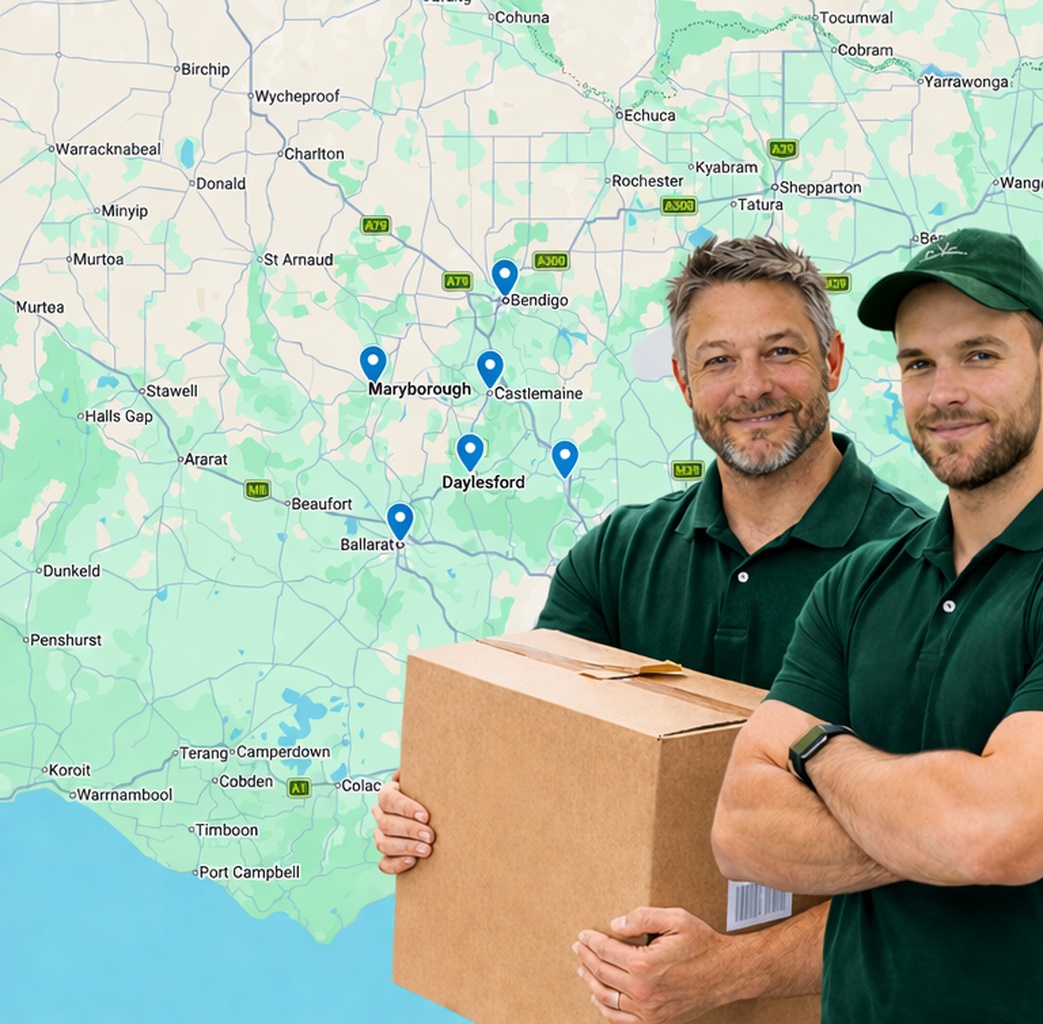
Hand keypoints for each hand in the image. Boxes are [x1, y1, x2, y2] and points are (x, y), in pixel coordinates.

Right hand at [371, 770, 434, 874]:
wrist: (436, 811)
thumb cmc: (433, 792)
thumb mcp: (429, 779)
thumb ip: (429, 772)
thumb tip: (437, 762)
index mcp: (389, 793)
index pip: (389, 799)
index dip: (406, 808)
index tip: (426, 815)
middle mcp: (381, 814)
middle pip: (386, 823)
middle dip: (409, 830)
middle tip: (431, 835)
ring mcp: (382, 835)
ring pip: (383, 843)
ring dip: (405, 847)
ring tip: (426, 850)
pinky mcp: (388, 855)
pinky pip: (384, 864)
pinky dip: (396, 864)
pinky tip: (412, 861)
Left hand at [573, 907, 735, 1022]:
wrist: (726, 974)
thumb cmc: (702, 944)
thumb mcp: (675, 919)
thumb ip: (641, 917)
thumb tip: (615, 925)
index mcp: (645, 964)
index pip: (605, 951)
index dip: (591, 941)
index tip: (583, 935)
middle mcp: (643, 991)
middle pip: (601, 974)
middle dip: (586, 958)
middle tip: (578, 947)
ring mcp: (649, 1011)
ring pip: (607, 998)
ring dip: (590, 982)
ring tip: (583, 969)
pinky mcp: (656, 1022)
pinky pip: (621, 1020)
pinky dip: (605, 1009)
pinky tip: (599, 998)